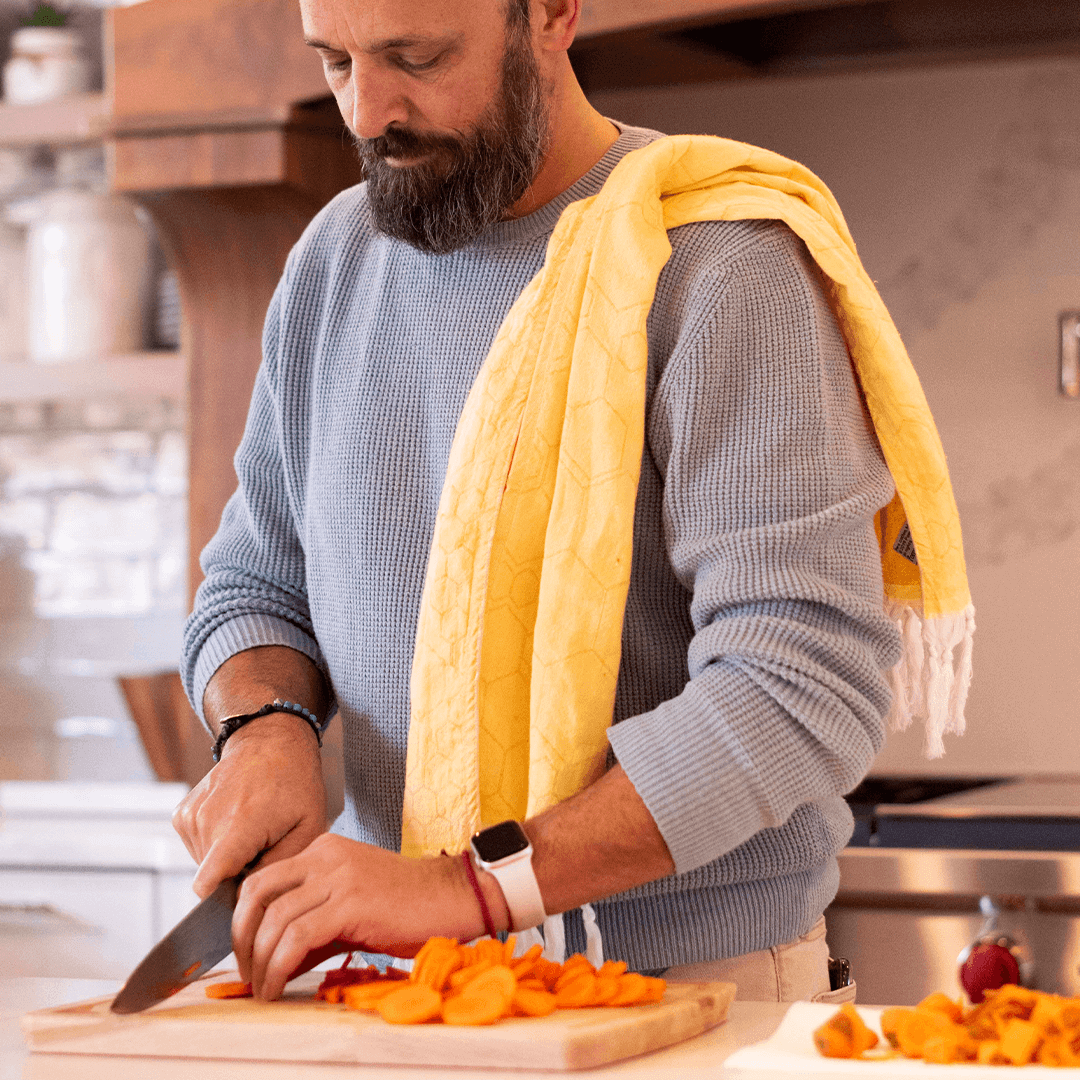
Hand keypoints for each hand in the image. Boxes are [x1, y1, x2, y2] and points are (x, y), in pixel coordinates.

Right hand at [173, 713, 326, 897]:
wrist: (271, 741)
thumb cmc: (295, 782)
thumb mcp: (308, 827)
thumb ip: (279, 868)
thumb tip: (252, 899)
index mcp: (238, 825)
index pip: (207, 885)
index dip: (224, 903)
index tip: (245, 899)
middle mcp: (207, 820)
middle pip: (212, 878)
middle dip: (238, 875)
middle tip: (265, 850)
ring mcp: (191, 816)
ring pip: (204, 865)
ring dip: (229, 859)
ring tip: (254, 832)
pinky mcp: (182, 814)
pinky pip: (197, 847)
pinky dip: (217, 844)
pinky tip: (238, 823)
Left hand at [231, 835, 503, 999]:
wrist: (455, 898)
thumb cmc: (409, 907)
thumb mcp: (351, 908)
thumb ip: (313, 926)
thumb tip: (274, 961)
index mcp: (324, 850)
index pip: (263, 879)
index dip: (243, 919)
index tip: (245, 954)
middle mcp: (326, 855)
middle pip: (257, 891)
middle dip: (240, 936)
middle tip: (245, 971)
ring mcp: (338, 875)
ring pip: (274, 917)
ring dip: (259, 960)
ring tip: (262, 988)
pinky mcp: (351, 901)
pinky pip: (298, 936)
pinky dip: (279, 966)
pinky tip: (278, 986)